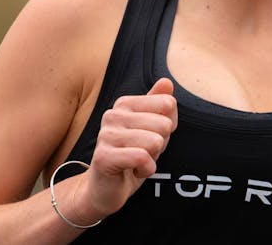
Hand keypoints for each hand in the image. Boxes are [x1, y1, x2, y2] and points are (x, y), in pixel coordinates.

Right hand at [78, 78, 177, 219]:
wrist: (105, 189)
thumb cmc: (131, 156)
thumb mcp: (152, 129)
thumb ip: (159, 104)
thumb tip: (167, 81)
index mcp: (124, 104)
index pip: (168, 104)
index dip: (168, 126)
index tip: (150, 136)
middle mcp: (113, 115)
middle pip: (164, 124)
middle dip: (160, 145)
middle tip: (142, 152)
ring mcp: (106, 135)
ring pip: (154, 142)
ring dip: (153, 159)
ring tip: (137, 162)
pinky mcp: (103, 157)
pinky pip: (142, 158)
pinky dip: (146, 169)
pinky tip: (134, 171)